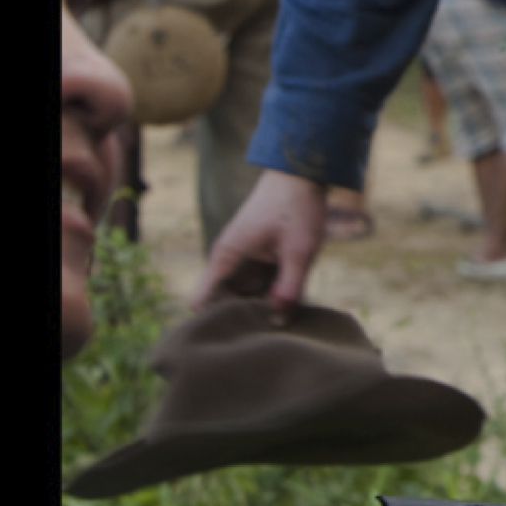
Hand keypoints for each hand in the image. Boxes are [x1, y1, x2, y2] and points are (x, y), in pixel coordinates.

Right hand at [195, 169, 326, 315]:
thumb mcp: (299, 250)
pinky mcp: (259, 255)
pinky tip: (293, 296)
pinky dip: (272, 290)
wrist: (303, 171)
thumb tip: (278, 322)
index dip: (214, 322)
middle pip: (226, 302)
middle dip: (246, 316)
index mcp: (226, 257)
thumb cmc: (296, 207)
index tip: (236, 334)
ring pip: (246, 293)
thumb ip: (289, 287)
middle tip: (273, 327)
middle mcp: (229, 259)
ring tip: (285, 315)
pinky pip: (260, 281)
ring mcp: (244, 257)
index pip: (201, 301)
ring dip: (263, 303)